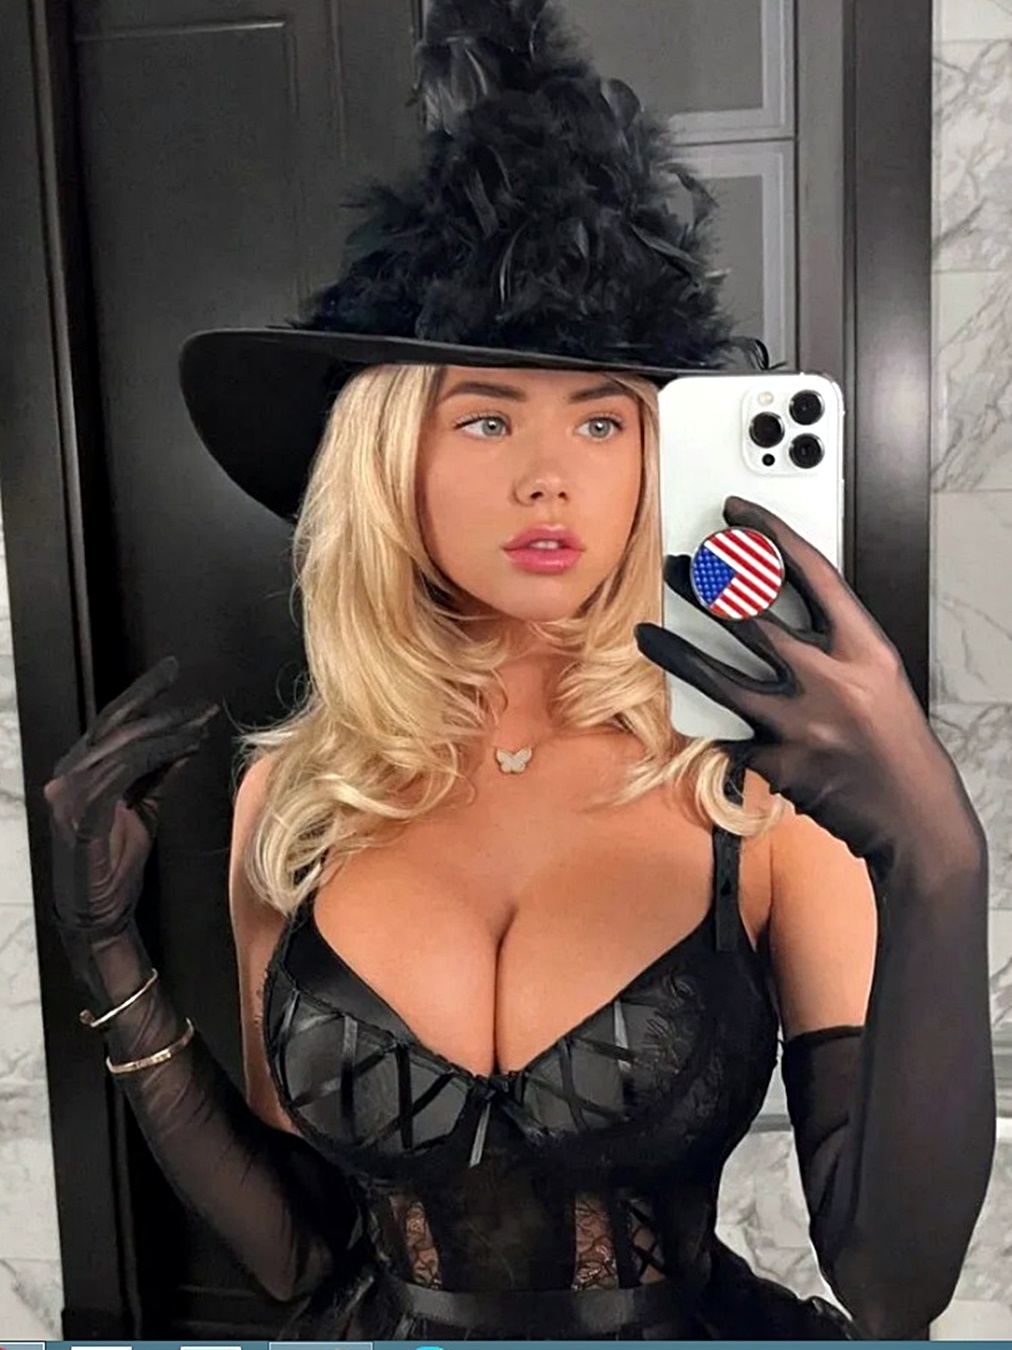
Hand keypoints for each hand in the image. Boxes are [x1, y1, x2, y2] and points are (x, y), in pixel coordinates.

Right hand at [43, 656, 218, 935]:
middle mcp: (67, 775)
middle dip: (160, 707)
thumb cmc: (115, 863)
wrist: (97, 914)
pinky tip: (185, 747)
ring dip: (167, 732)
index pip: (111, 722)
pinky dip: (157, 757)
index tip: (171, 674)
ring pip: (122, 747)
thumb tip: (186, 742)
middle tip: (197, 697)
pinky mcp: (82, 814)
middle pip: (117, 727)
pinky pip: (123, 774)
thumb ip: (158, 774)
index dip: (142, 695)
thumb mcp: (143, 808)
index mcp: (79, 770)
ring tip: (201, 723)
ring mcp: (69, 794)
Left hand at [636, 498, 976, 869]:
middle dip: (706, 586)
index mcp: (866, 649)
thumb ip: (832, 641)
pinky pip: (732, 736)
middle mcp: (832, 681)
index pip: (811, 573)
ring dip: (676, 651)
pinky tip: (705, 723)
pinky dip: (721, 729)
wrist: (913, 815)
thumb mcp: (876, 676)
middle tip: (679, 566)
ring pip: (719, 677)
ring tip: (647, 631)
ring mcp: (801, 724)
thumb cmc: (894, 741)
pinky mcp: (776, 762)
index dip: (769, 535)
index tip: (737, 513)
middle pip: (752, 618)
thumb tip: (772, 607)